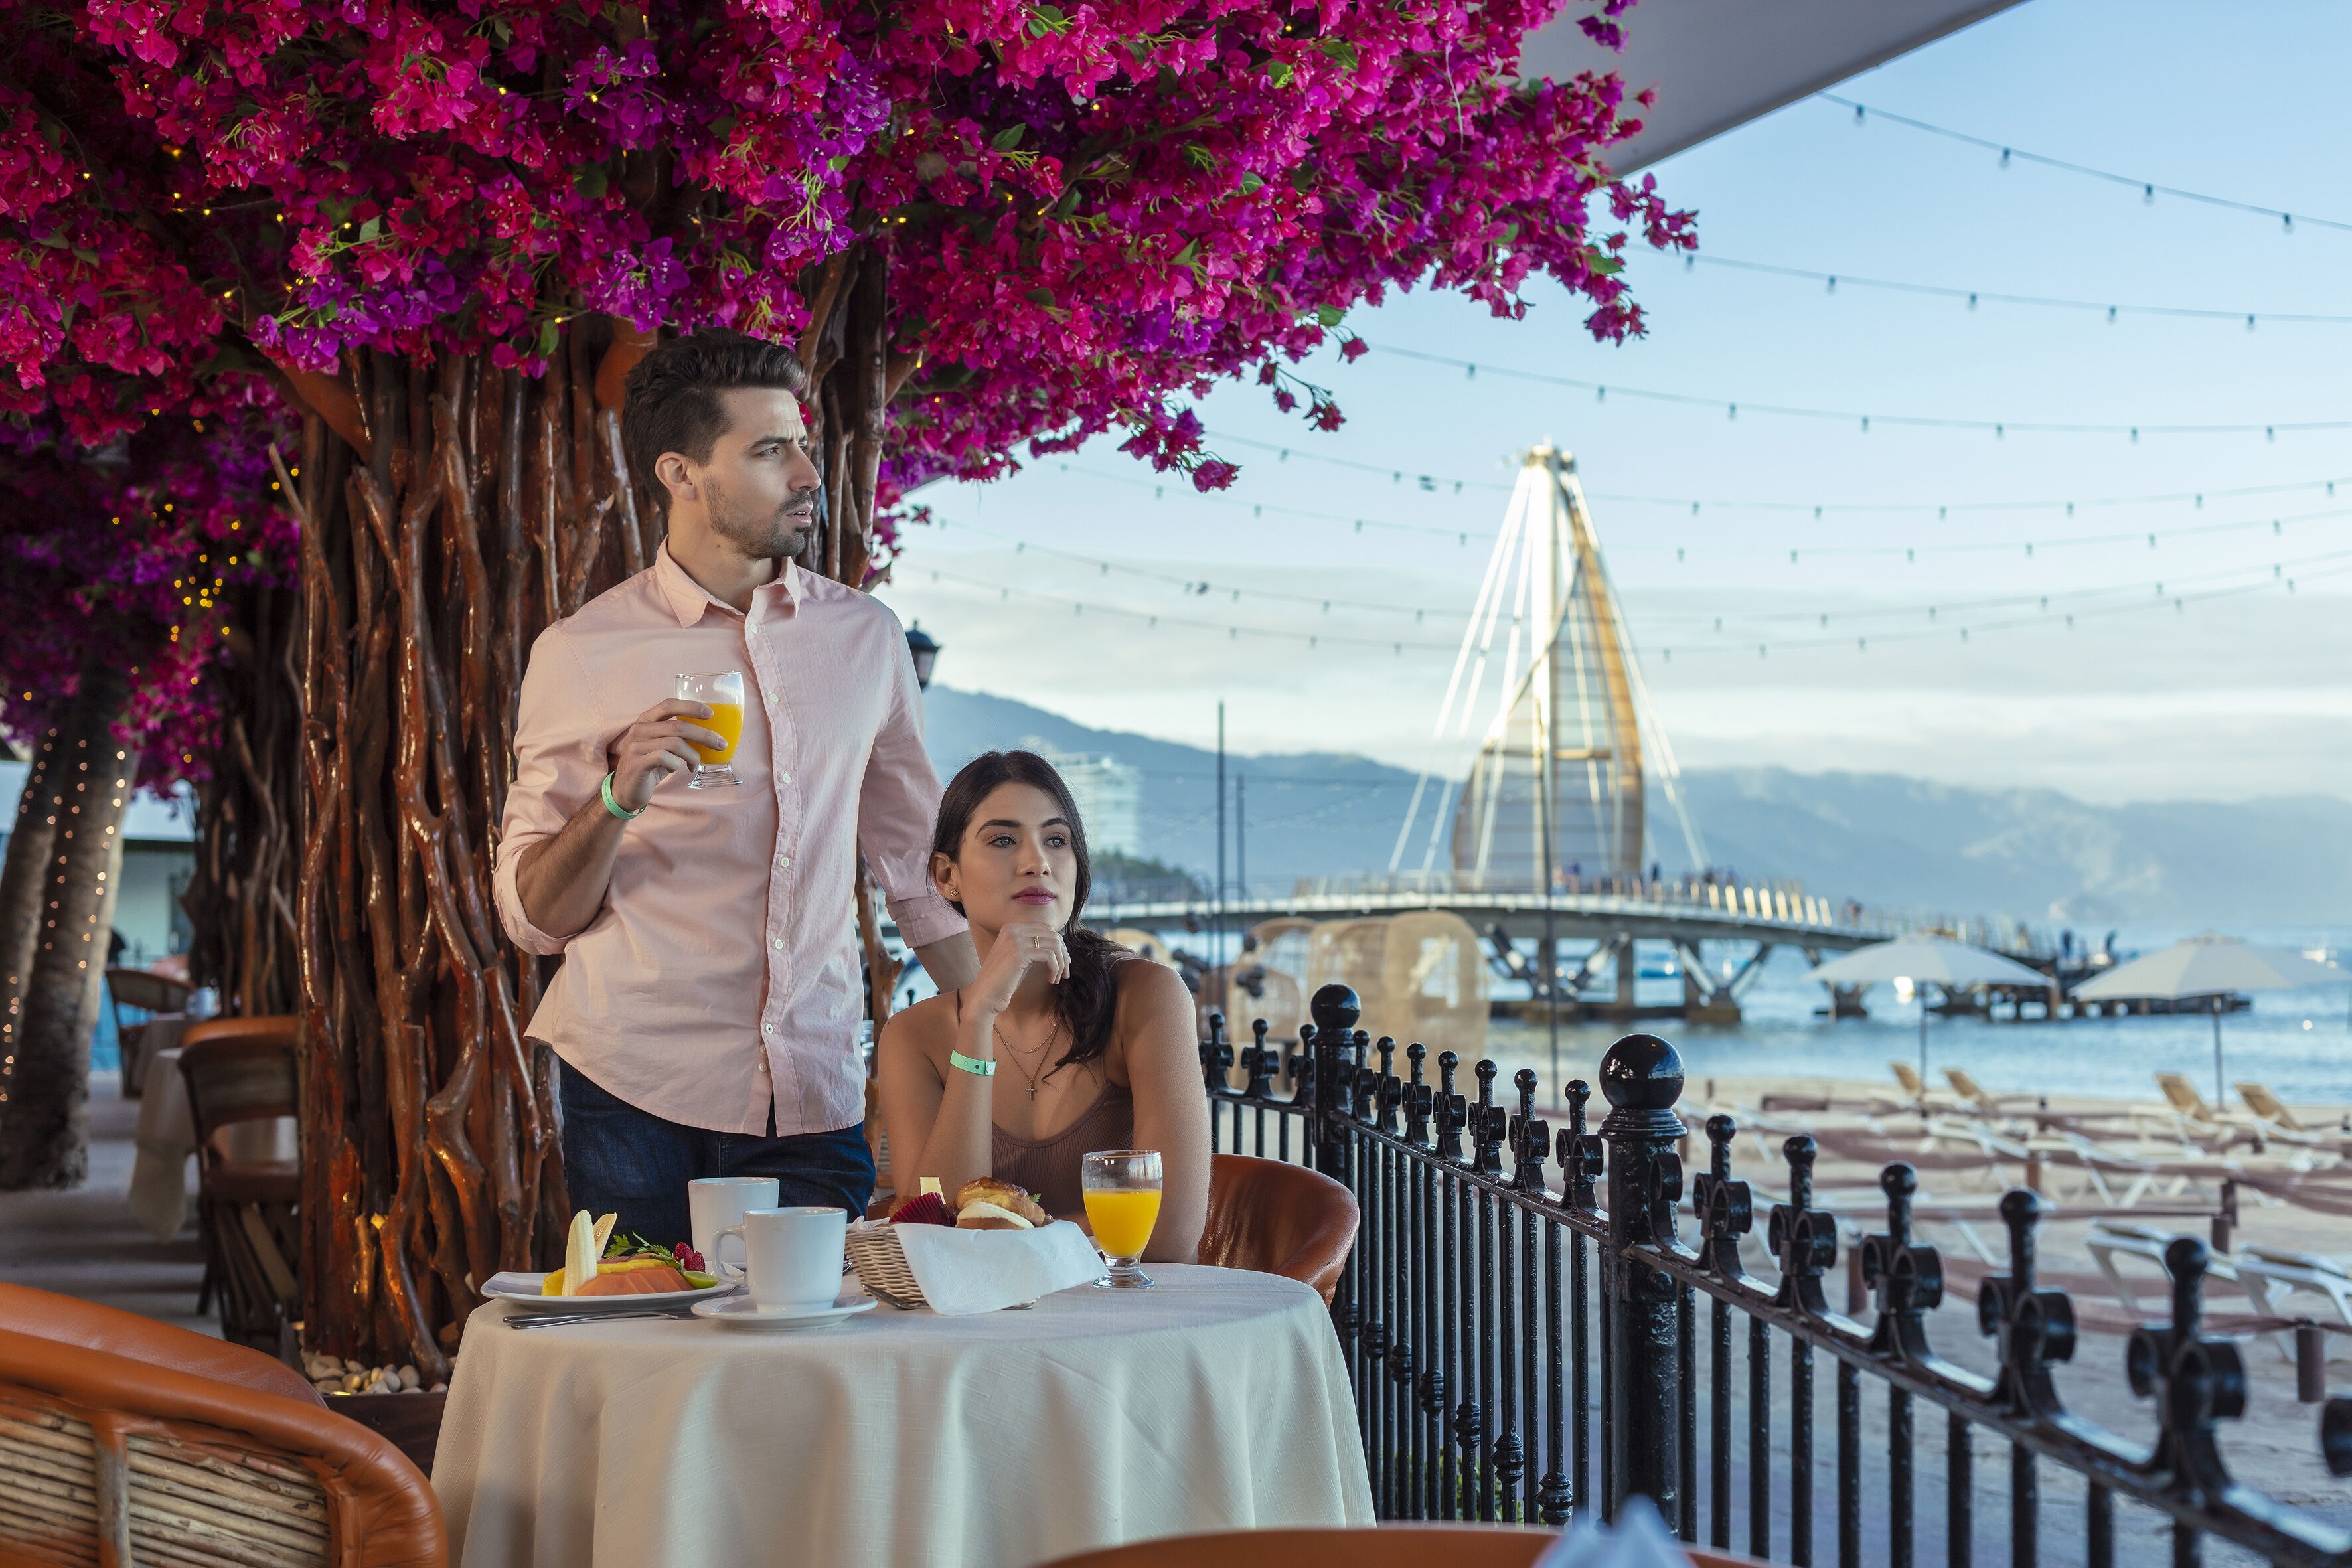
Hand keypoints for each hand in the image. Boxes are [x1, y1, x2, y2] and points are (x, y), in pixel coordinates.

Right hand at [607, 699, 726, 811]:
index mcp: (646, 720)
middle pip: (678, 726)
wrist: (627, 790)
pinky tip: (676, 769)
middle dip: (704, 735)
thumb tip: (710, 733)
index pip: (668, 705)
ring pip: (675, 743)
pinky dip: (676, 764)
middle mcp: (639, 729)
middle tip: (720, 744)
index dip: (691, 707)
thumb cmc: (651, 765)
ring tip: (695, 764)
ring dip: (693, 755)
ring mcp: (636, 746)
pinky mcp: (637, 763)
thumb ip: (678, 736)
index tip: (710, 713)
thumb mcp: (664, 746)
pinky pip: (664, 758)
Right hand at [966, 920, 1069, 1019]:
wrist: (985, 995)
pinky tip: (1051, 980)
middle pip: (1052, 934)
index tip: (1062, 963)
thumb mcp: (1020, 958)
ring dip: (1061, 963)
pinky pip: (1049, 955)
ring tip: (1057, 978)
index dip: (1059, 946)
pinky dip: (1055, 968)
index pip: (1046, 929)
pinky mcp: (1019, 953)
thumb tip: (1059, 943)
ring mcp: (1015, 939)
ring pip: (1054, 944)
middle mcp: (1013, 929)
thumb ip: (1033, 946)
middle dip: (1063, 954)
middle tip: (1065, 972)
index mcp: (1012, 928)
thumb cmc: (1004, 980)